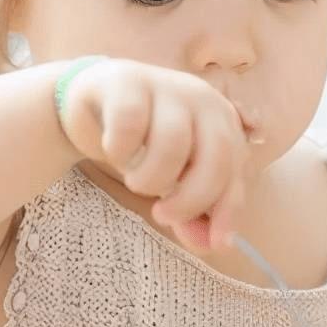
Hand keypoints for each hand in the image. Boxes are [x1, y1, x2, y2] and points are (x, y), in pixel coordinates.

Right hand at [59, 58, 247, 248]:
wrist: (90, 103)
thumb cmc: (142, 142)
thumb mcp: (172, 178)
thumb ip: (192, 210)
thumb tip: (210, 245)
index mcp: (222, 121)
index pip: (236, 170)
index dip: (228, 210)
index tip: (215, 244)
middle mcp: (202, 98)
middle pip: (215, 155)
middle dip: (192, 198)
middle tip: (163, 216)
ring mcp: (165, 85)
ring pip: (173, 142)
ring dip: (151, 177)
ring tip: (135, 180)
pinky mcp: (127, 81)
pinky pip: (130, 125)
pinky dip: (121, 150)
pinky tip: (114, 151)